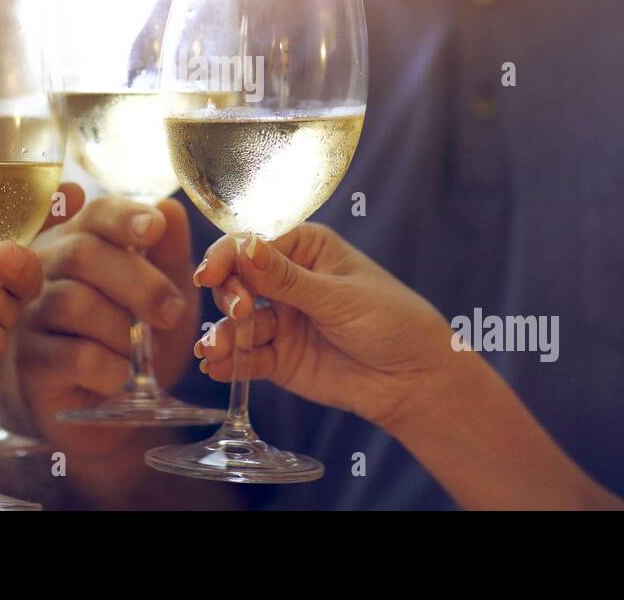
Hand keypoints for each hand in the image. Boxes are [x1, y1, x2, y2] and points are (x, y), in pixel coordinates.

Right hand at [17, 197, 202, 457]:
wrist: (115, 408)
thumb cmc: (137, 337)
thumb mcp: (166, 293)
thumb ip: (169, 252)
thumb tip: (168, 209)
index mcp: (82, 241)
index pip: (96, 214)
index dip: (124, 217)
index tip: (154, 229)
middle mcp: (47, 270)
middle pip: (81, 254)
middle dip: (138, 282)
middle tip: (171, 312)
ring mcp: (32, 316)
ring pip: (73, 302)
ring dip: (122, 329)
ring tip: (137, 350)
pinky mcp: (32, 363)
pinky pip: (73, 355)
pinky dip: (110, 367)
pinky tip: (119, 376)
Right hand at [193, 224, 452, 430]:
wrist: (414, 380)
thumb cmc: (391, 321)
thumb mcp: (338, 296)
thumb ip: (287, 278)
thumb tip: (244, 246)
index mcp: (304, 247)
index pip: (253, 243)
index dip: (226, 256)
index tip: (209, 274)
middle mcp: (285, 280)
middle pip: (236, 280)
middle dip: (228, 295)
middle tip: (241, 311)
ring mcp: (280, 319)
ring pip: (236, 321)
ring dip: (222, 333)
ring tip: (214, 350)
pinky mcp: (278, 358)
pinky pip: (246, 357)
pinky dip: (228, 362)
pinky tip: (215, 367)